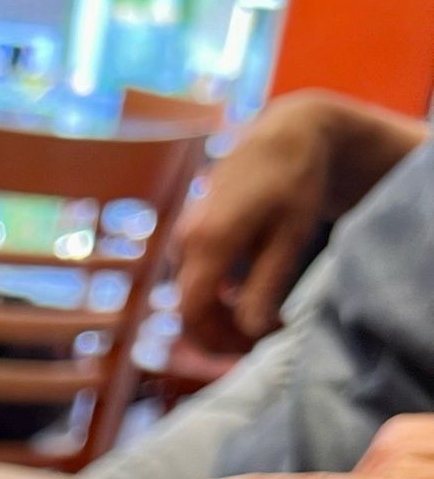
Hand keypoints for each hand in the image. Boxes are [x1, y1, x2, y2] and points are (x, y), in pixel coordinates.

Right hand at [175, 93, 426, 356]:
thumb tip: (250, 332)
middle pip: (190, 312)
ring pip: (192, 298)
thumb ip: (265, 287)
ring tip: (266, 318)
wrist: (284, 134)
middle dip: (223, 335)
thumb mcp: (289, 238)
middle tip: (266, 337)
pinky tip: (249, 296)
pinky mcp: (191, 233)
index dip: (221, 342)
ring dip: (222, 318)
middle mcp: (185, 241)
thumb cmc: (294, 182)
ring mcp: (184, 236)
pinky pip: (196, 280)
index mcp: (207, 243)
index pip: (193, 314)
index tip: (259, 345)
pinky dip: (218, 299)